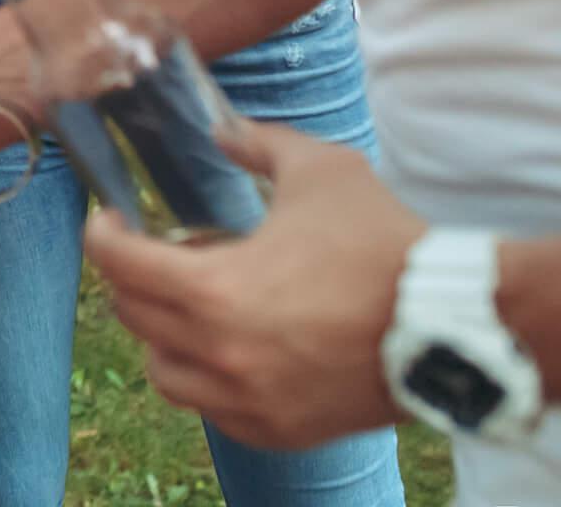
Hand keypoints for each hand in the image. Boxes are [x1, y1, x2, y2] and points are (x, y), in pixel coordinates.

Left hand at [86, 120, 419, 449]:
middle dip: (136, 278)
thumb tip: (221, 131)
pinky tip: (235, 347)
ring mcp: (248, 400)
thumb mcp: (320, 170)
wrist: (456, 323)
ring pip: (164, 371)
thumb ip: (258, 144)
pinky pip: (211, 409)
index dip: (104, 236)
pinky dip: (207, 378)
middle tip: (166, 253)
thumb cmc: (383, 243)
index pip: (118, 266)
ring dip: (164, 334)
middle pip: (134, 315)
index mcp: (214, 291)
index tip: (111, 220)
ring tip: (198, 304)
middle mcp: (219, 354)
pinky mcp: (280, 429)